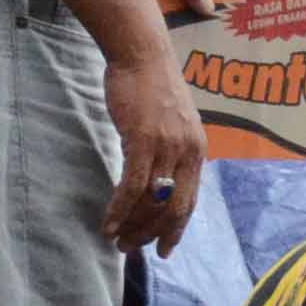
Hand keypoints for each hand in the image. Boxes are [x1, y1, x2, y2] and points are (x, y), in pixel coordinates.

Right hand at [102, 47, 209, 254]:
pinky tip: (109, 223)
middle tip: (131, 248)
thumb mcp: (171, 125)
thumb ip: (170, 152)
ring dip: (132, 226)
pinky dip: (120, 209)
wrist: (142, 56)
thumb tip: (158, 180)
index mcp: (197, 151)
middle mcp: (188, 152)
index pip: (190, 201)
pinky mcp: (143, 140)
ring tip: (116, 240)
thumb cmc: (151, 88)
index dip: (176, 229)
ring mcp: (167, 147)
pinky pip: (133, 185)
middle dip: (152, 234)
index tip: (164, 249)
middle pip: (173, 208)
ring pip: (152, 201)